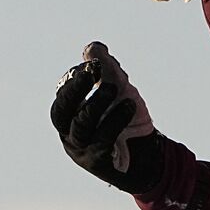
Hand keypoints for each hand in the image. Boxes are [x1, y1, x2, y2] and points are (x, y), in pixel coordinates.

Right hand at [51, 41, 163, 194]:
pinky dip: (116, 119)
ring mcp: (83, 150)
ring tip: (113, 87)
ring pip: (82, 125)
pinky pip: (103, 139)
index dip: (75, 79)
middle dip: (75, 89)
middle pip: (61, 112)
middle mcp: (70, 134)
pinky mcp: (100, 162)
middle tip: (90, 70)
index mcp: (69, 117)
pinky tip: (130, 105)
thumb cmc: (127, 120)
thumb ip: (106, 67)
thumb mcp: (118, 89)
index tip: (92, 64)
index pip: (63, 96)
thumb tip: (93, 47)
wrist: (148, 155)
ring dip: (98, 103)